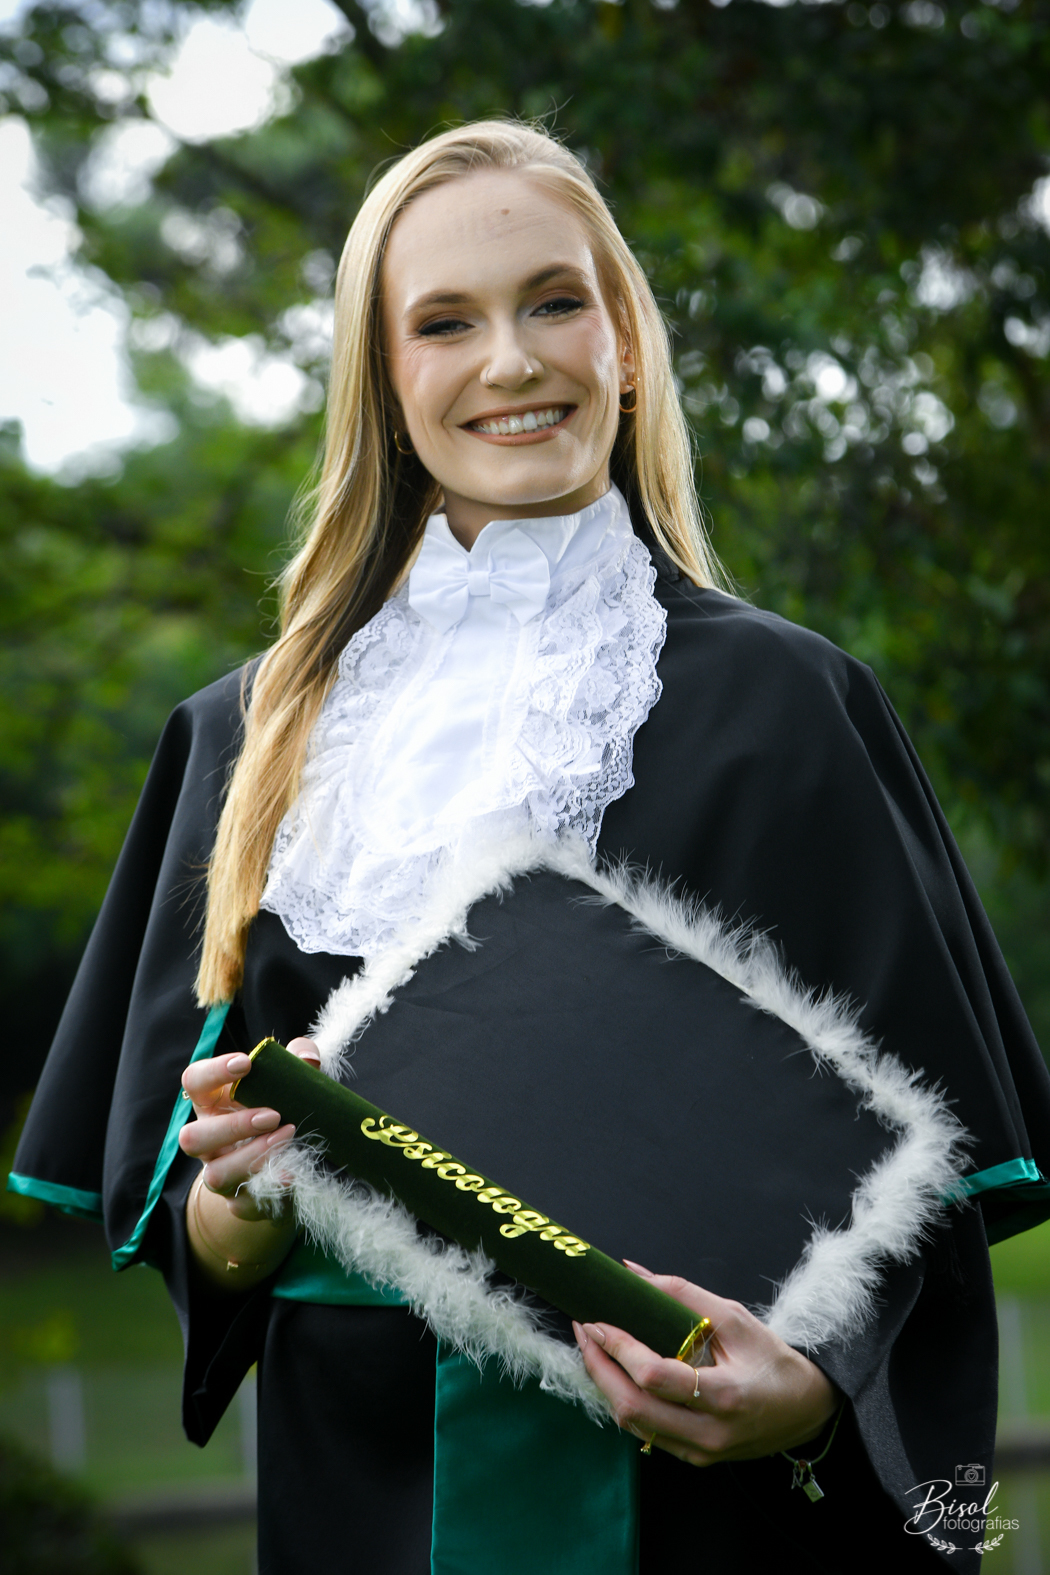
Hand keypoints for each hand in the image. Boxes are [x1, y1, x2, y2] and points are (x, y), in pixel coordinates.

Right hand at [178, 1037, 320, 1220]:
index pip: (194, 1082)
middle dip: (234, 1126)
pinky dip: (270, 1184)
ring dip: (253, 1155)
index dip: (213, 1071)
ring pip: (215, 1173)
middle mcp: (208, 1140)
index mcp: (213, 1103)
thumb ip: (298, 1060)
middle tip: (273, 1115)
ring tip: (289, 1136)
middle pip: (192, 1137)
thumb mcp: (289, 1081)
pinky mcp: (240, 1201)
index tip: (246, 1063)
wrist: (289, 1165)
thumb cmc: (283, 1110)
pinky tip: (292, 1171)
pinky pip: (244, 1201)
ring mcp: (220, 1172)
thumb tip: (307, 1058)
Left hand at [572, 1264, 839, 1466]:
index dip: (618, 1347)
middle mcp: (709, 1432)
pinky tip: (617, 1375)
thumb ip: (682, 1294)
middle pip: (632, 1408)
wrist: (805, 1409)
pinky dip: (625, 1401)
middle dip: (598, 1368)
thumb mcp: (735, 1317)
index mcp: (724, 1395)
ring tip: (594, 1349)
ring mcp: (700, 1451)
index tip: (596, 1321)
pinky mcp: (693, 1458)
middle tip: (584, 1332)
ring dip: (605, 1385)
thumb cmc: (772, 1359)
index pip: (654, 1376)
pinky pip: (646, 1433)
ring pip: (633, 1425)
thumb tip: (633, 1274)